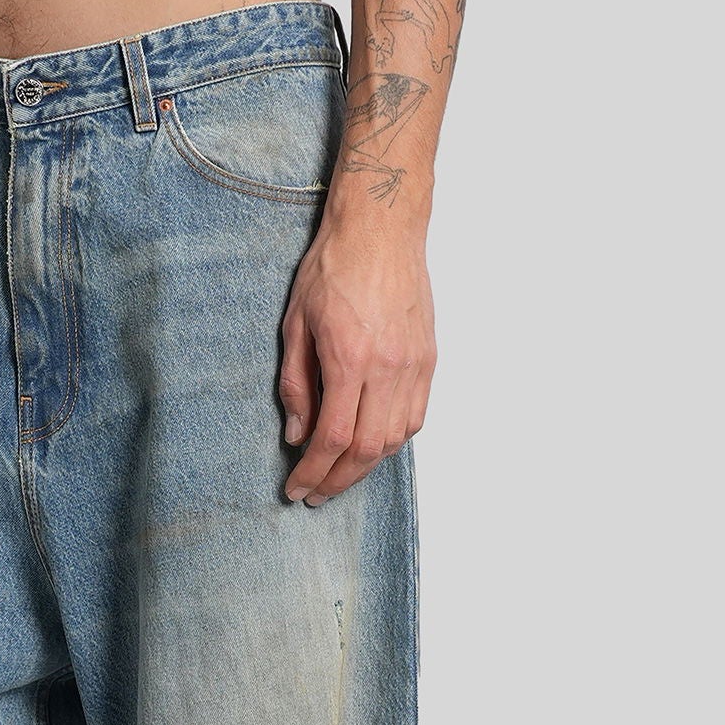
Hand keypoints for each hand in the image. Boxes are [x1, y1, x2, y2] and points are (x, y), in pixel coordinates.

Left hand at [278, 225, 435, 501]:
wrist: (382, 229)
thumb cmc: (334, 268)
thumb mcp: (296, 324)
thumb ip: (297, 385)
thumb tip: (297, 436)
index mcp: (349, 359)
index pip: (332, 437)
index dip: (312, 472)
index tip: (296, 489)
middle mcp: (388, 368)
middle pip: (367, 450)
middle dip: (338, 480)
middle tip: (316, 494)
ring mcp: (414, 365)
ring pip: (395, 440)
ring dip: (366, 466)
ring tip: (339, 474)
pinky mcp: (428, 359)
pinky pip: (415, 418)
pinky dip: (392, 442)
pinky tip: (371, 447)